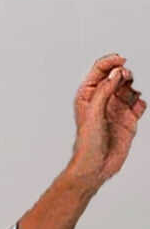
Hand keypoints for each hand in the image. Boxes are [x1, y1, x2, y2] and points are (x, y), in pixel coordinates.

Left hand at [68, 53, 144, 189]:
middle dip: (123, 73)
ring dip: (133, 87)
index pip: (100, 70)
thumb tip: (115, 73)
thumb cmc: (87, 145)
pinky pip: (139, 103)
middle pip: (117, 75)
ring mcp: (116, 108)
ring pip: (130, 87)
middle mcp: (103, 99)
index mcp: (88, 95)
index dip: (110, 62)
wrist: (96, 167)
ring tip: (130, 97)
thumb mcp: (93, 114)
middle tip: (125, 79)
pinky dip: (140, 102)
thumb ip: (104, 91)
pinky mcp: (128, 118)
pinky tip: (136, 108)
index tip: (121, 61)